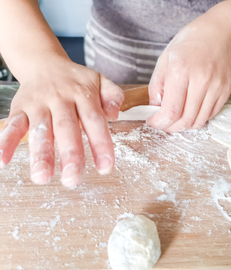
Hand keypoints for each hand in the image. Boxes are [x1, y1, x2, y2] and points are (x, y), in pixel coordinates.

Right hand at [0, 54, 123, 186]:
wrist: (44, 63)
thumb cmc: (77, 81)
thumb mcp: (100, 81)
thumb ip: (112, 95)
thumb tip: (115, 114)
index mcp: (83, 94)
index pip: (94, 120)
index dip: (101, 144)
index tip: (106, 167)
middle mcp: (60, 98)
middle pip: (66, 127)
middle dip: (70, 154)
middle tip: (72, 179)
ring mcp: (38, 103)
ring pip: (39, 129)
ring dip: (40, 154)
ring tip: (42, 177)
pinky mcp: (19, 108)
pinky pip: (12, 125)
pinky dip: (6, 141)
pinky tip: (4, 161)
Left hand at [146, 18, 230, 131]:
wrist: (218, 33)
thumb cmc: (188, 44)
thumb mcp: (164, 59)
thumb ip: (156, 86)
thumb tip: (154, 109)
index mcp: (181, 71)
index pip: (171, 111)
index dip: (159, 123)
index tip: (153, 122)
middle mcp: (201, 81)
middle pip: (185, 120)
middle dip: (170, 128)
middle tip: (163, 124)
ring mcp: (216, 87)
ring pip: (199, 122)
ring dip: (184, 126)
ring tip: (176, 119)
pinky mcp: (225, 91)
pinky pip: (210, 115)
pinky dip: (197, 118)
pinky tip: (190, 110)